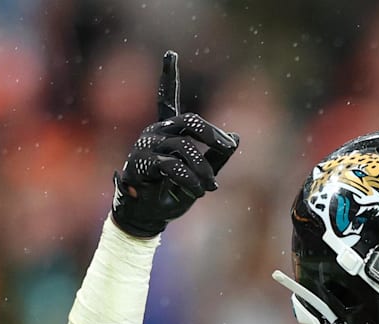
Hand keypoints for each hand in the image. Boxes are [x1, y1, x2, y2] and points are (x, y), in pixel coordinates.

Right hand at [111, 50, 239, 237]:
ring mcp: (147, 146)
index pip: (168, 98)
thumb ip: (217, 156)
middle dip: (212, 134)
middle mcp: (156, 132)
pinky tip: (199, 190)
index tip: (170, 53)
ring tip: (210, 186)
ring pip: (185, 147)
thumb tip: (236, 137)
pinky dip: (191, 179)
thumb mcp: (202, 173)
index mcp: (168, 130)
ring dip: (203, 168)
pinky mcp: (142, 163)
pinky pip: (173, 166)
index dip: (168, 75)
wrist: (149, 214)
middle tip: (227, 147)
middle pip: (189, 121)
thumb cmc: (174, 191)